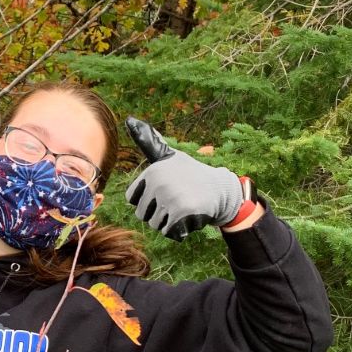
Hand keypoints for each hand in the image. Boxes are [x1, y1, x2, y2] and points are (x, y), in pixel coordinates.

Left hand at [125, 149, 243, 240]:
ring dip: (169, 222)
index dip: (149, 200)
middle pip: (142, 214)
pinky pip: (168, 232)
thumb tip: (130, 119)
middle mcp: (159, 183)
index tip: (166, 189)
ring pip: (155, 225)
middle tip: (178, 199)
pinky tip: (191, 216)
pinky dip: (179, 230)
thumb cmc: (191, 174)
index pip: (132, 200)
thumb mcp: (168, 156)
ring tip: (184, 206)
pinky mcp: (182, 213)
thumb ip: (148, 142)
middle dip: (159, 213)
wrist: (221, 191)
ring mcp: (170, 198)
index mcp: (152, 171)